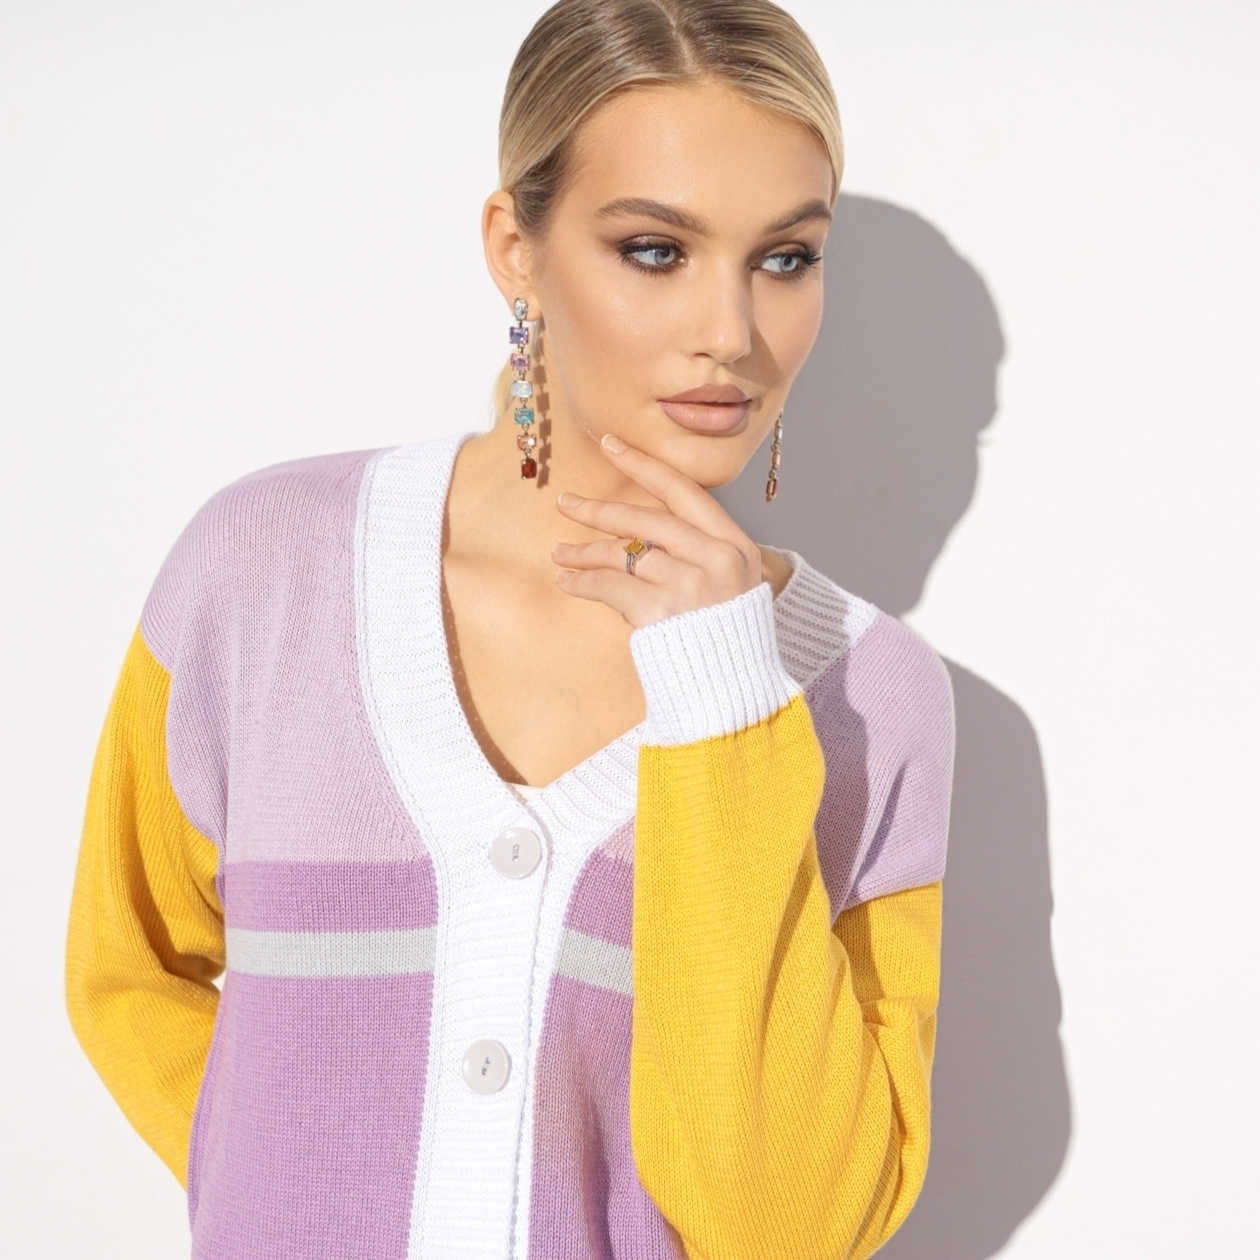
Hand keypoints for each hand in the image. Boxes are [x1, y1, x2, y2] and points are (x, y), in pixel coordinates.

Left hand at [552, 433, 764, 628]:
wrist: (733, 694)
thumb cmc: (726, 641)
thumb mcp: (732, 587)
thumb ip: (701, 553)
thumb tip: (649, 527)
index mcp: (735, 546)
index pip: (684, 491)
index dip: (643, 465)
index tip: (611, 445)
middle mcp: (715, 558)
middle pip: (645, 518)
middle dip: (600, 509)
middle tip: (567, 502)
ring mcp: (688, 584)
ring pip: (622, 552)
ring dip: (584, 552)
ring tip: (560, 553)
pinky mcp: (660, 611)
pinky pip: (610, 586)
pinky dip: (583, 583)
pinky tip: (568, 581)